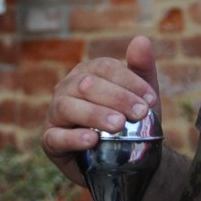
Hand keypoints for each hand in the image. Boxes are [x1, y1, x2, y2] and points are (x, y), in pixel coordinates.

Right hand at [41, 36, 159, 184]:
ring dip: (94, 114)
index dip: (128, 81)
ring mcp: (55, 114)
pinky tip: (92, 139)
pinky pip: (56, 137)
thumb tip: (141, 39)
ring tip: (119, 125)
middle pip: (86, 85)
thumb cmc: (131, 123)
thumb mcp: (141, 98)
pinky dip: (73, 137)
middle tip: (140, 114)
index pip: (104, 68)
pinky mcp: (50, 140)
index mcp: (87, 73)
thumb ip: (142, 69)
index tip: (150, 100)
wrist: (127, 161)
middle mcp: (67, 89)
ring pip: (67, 107)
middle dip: (116, 98)